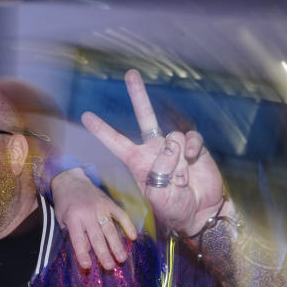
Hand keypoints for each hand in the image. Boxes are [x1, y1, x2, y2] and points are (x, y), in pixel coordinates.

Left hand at [51, 167, 136, 269]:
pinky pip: (121, 215)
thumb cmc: (64, 202)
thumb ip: (73, 233)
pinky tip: (133, 237)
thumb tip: (87, 249)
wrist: (70, 179)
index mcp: (73, 218)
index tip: (87, 266)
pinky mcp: (109, 203)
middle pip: (97, 236)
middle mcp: (87, 213)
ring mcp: (100, 207)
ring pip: (110, 229)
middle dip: (104, 253)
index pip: (78, 239)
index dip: (82, 253)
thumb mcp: (62, 218)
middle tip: (110, 267)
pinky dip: (128, 225)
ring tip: (121, 259)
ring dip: (116, 245)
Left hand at [81, 69, 223, 236]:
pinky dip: (192, 147)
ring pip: (172, 136)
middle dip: (138, 94)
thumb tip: (170, 147)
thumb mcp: (159, 196)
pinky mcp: (193, 147)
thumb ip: (160, 171)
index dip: (102, 130)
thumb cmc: (174, 208)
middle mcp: (153, 149)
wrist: (200, 212)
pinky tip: (192, 159)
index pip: (116, 142)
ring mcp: (173, 147)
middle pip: (145, 116)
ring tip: (180, 179)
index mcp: (137, 161)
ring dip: (177, 159)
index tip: (86, 116)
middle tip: (130, 74)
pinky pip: (191, 137)